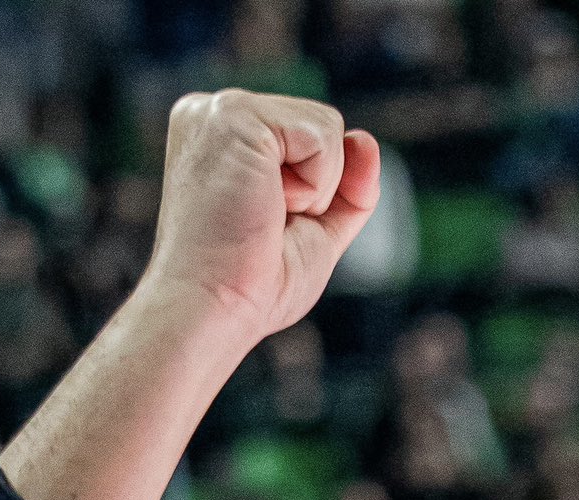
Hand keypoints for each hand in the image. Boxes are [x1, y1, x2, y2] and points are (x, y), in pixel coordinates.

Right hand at [144, 90, 378, 344]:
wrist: (212, 312)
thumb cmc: (249, 286)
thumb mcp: (314, 232)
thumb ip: (346, 188)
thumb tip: (367, 141)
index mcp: (223, 137)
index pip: (307, 139)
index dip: (313, 192)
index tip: (262, 229)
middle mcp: (213, 113)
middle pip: (322, 127)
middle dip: (316, 190)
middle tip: (261, 227)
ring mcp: (220, 110)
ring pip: (328, 126)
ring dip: (315, 190)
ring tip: (261, 215)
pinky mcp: (234, 115)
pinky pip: (324, 134)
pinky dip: (314, 185)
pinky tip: (266, 205)